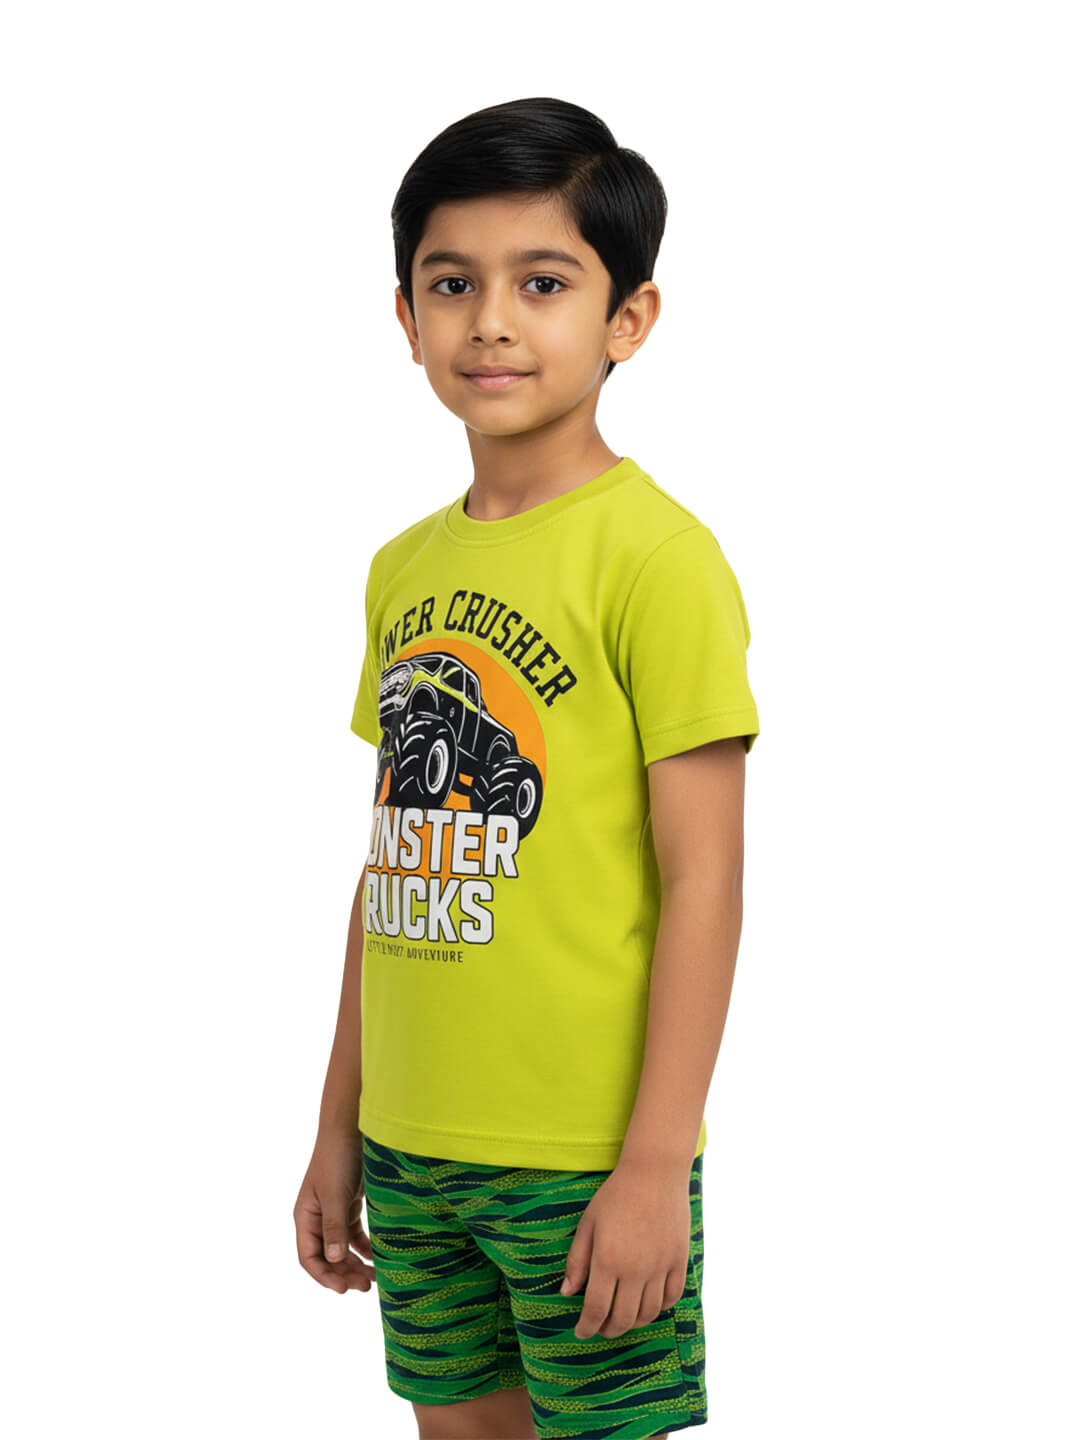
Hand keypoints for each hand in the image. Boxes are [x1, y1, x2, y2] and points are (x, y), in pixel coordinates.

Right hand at [294, 1127, 375, 1294]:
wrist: (351, 1127)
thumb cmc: (337, 1158)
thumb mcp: (335, 1194)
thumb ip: (334, 1227)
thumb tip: (332, 1261)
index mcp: (305, 1217)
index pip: (309, 1257)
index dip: (324, 1276)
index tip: (343, 1289)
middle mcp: (317, 1218)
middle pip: (327, 1256)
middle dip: (344, 1273)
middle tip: (365, 1286)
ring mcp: (333, 1212)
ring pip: (341, 1248)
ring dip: (355, 1264)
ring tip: (373, 1278)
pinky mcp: (350, 1204)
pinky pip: (355, 1235)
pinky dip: (364, 1248)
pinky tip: (377, 1257)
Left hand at [560, 1161, 689, 1338]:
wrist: (654, 1173)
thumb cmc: (615, 1196)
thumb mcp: (588, 1225)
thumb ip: (577, 1261)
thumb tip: (566, 1293)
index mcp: (608, 1260)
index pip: (596, 1309)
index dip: (587, 1327)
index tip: (581, 1332)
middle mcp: (635, 1269)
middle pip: (623, 1319)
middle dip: (608, 1330)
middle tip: (601, 1329)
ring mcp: (660, 1267)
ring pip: (648, 1313)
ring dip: (633, 1323)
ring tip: (622, 1318)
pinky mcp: (679, 1260)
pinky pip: (671, 1297)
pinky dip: (659, 1308)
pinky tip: (647, 1303)